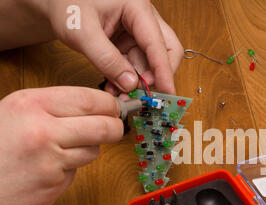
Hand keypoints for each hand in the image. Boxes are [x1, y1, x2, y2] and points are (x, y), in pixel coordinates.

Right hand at [0, 87, 122, 204]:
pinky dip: (69, 168)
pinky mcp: (53, 182)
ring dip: (87, 149)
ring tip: (63, 150)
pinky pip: (77, 170)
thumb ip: (52, 107)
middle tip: (113, 128)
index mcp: (32, 104)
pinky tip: (49, 168)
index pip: (90, 99)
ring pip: (94, 149)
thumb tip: (96, 106)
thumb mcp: (16, 111)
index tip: (115, 108)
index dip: (109, 105)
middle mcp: (43, 129)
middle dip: (115, 127)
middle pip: (104, 125)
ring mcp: (50, 158)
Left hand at [35, 0, 182, 94]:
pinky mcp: (130, 43)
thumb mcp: (82, 32)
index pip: (158, 42)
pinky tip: (114, 87)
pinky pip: (136, 65)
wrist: (56, 3)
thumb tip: (130, 83)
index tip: (168, 92)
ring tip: (119, 93)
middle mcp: (143, 18)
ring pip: (150, 62)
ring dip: (138, 81)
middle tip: (143, 92)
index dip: (164, 70)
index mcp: (136, 6)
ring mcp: (137, 31)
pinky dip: (128, 79)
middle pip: (166, 50)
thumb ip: (106, 59)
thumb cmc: (66, 5)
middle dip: (157, 75)